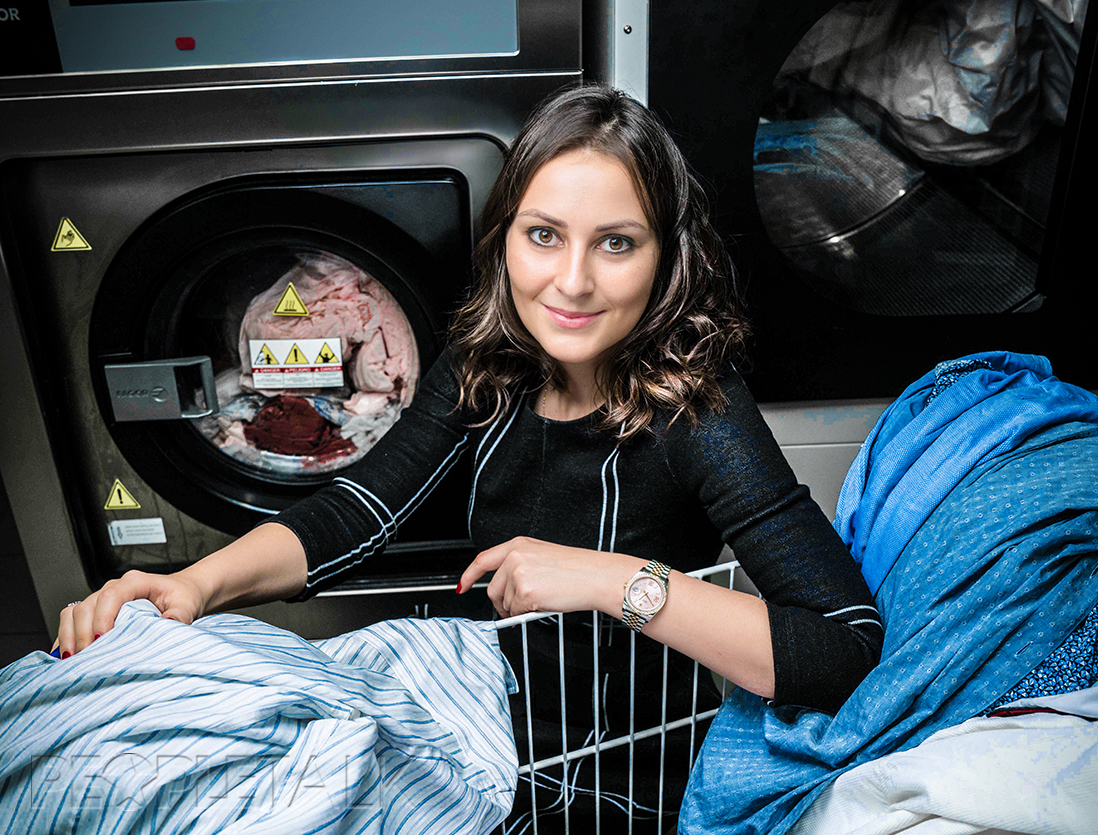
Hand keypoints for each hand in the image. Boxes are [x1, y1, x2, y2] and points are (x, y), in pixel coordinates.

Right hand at [52, 569, 205, 658]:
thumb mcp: (187, 605)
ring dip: (70, 635)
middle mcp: (115, 587)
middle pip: (87, 605)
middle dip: (83, 633)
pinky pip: (72, 620)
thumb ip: (179, 615)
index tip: (101, 640)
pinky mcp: (97, 611)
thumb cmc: (184, 596)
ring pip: (75, 612)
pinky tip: (66, 654)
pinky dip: (66, 636)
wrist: (183, 592)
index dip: (102, 618)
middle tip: (86, 658)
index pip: (111, 595)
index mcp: (136, 581)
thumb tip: (167, 625)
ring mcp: (103, 598)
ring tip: (73, 659)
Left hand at [458, 536, 640, 618]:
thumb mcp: (543, 556)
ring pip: (505, 604)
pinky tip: (544, 604)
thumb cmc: (578, 569)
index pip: (483, 560)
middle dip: (503, 603)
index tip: (463, 586)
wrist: (597, 576)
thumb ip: (519, 566)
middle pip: (493, 589)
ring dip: (519, 609)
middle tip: (521, 607)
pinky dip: (527, 615)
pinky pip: (515, 613)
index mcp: (518, 545)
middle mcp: (514, 556)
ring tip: (542, 600)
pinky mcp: (524, 592)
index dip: (470, 575)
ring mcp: (518, 574)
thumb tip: (504, 589)